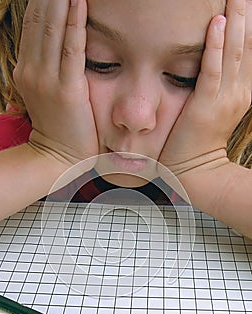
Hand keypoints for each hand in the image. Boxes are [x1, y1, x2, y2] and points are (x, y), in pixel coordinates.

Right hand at [13, 0, 98, 164]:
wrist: (56, 156)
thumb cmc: (58, 126)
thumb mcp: (44, 92)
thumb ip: (48, 68)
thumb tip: (60, 47)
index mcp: (26, 68)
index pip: (32, 23)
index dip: (42, 0)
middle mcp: (31, 70)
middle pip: (40, 20)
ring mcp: (47, 80)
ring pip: (53, 29)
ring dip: (61, 1)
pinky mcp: (67, 89)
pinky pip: (71, 49)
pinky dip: (75, 23)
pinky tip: (80, 2)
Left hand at [159, 0, 251, 175]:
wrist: (194, 170)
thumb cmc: (198, 139)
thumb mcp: (216, 106)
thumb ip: (219, 83)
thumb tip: (215, 59)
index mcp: (242, 91)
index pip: (248, 49)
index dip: (250, 23)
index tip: (245, 2)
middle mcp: (238, 91)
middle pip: (246, 44)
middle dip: (246, 13)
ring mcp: (224, 98)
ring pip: (232, 52)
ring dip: (235, 20)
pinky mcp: (205, 105)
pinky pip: (211, 71)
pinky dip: (214, 47)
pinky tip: (217, 25)